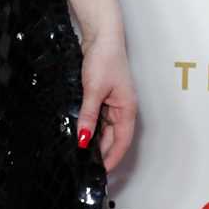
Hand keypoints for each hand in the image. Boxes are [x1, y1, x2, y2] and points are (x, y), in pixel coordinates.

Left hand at [76, 35, 136, 170]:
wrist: (102, 35)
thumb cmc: (104, 59)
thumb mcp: (94, 90)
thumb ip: (88, 116)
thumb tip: (84, 139)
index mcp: (127, 109)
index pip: (122, 142)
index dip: (112, 158)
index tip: (101, 172)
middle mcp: (122, 109)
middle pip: (114, 138)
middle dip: (103, 153)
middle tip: (87, 167)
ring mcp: (113, 103)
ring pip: (105, 129)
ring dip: (96, 141)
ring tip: (82, 155)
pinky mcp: (102, 96)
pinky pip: (98, 118)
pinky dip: (90, 127)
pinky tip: (80, 134)